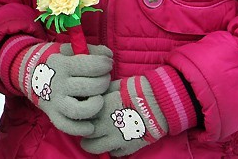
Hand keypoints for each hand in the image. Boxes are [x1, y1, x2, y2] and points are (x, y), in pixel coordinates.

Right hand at [11, 42, 112, 135]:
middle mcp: (58, 84)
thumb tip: (108, 55)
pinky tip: (91, 124)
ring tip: (99, 99)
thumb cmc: (56, 60)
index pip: (89, 66)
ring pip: (80, 110)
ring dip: (95, 105)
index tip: (107, 64)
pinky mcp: (53, 115)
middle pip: (90, 87)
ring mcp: (55, 102)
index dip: (104, 64)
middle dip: (104, 82)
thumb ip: (91, 49)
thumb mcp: (69, 49)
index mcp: (61, 64)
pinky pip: (68, 127)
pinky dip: (82, 129)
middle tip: (104, 79)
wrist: (29, 73)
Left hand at [81, 66, 197, 156]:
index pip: (81, 117)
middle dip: (84, 133)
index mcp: (98, 110)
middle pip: (84, 135)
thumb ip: (101, 94)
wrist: (156, 104)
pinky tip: (114, 143)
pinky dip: (112, 149)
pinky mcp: (127, 148)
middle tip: (88, 130)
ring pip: (94, 148)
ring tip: (95, 141)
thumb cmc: (135, 91)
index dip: (82, 116)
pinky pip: (114, 154)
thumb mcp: (113, 86)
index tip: (84, 115)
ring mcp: (114, 140)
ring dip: (93, 144)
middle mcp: (103, 127)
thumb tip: (93, 95)